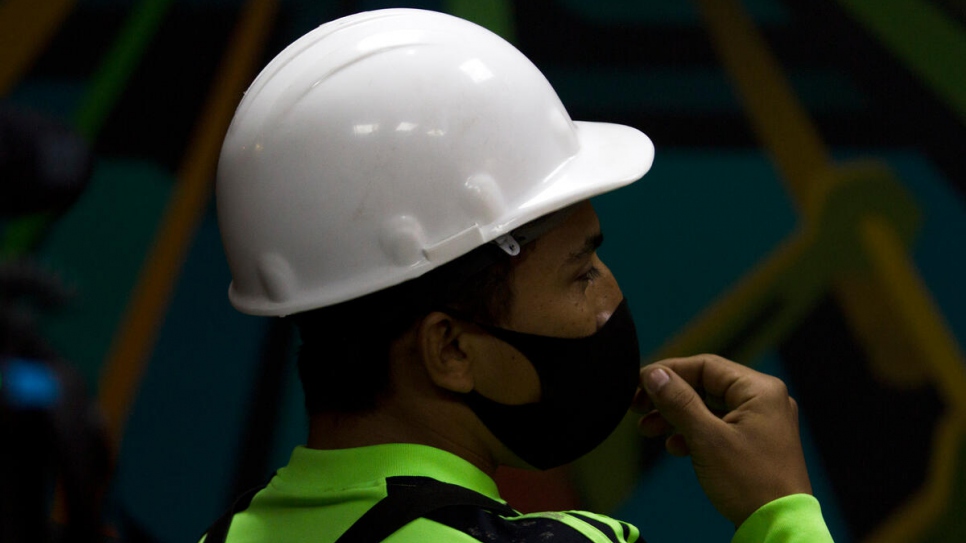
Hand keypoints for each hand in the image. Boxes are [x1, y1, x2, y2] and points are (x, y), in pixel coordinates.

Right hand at [634, 354, 812, 525]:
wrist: (778, 527)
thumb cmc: (750, 483)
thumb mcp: (707, 439)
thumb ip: (678, 402)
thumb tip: (654, 374)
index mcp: (760, 390)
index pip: (706, 366)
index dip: (669, 372)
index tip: (640, 383)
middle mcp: (765, 400)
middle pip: (706, 386)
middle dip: (669, 398)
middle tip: (638, 406)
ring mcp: (762, 422)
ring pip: (710, 407)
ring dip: (677, 417)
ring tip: (648, 429)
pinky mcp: (756, 442)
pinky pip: (719, 426)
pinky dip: (694, 432)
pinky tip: (675, 446)